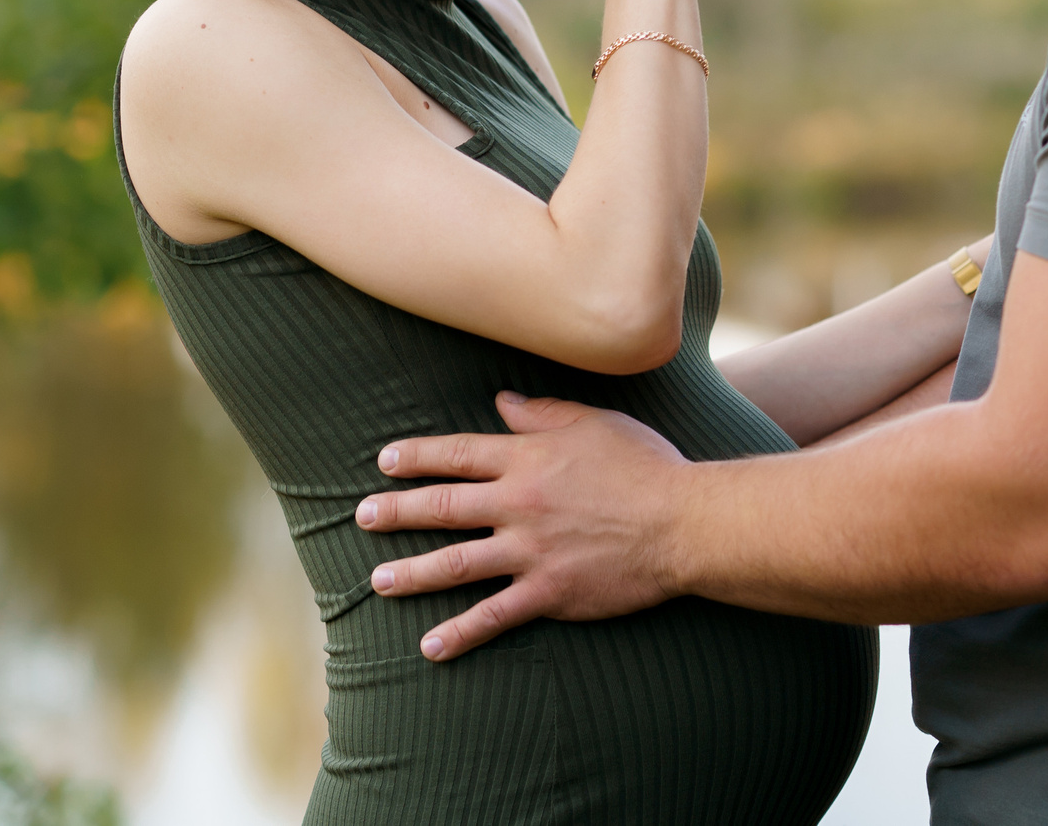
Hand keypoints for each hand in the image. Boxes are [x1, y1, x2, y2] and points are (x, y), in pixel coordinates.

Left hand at [355, 391, 689, 659]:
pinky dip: (460, 633)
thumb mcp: (595, 423)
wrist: (684, 523)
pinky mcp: (549, 591)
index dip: (417, 457)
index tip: (386, 461)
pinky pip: (494, 615)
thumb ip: (544, 413)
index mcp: (529, 458)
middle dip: (396, 512)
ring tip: (379, 580)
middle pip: (443, 506)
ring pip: (455, 563)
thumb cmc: (646, 465)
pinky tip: (430, 646)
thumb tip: (503, 402)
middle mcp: (520, 503)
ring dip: (411, 573)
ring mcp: (531, 551)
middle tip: (363, 516)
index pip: (458, 454)